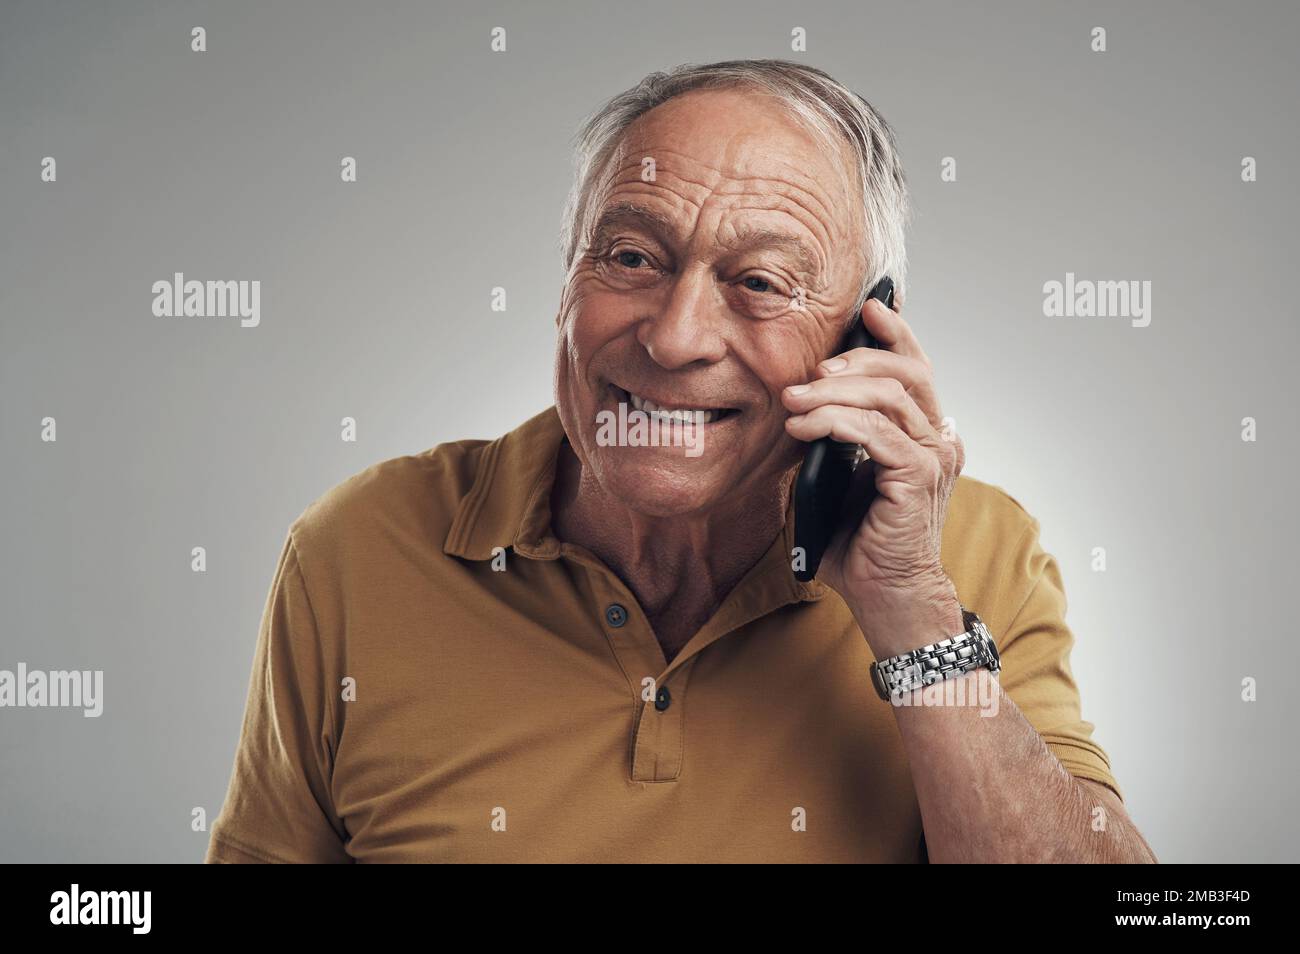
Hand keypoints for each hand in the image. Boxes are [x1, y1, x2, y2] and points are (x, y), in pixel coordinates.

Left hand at [782, 292, 964, 654]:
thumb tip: (800, 401)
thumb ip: (833, 438)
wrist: (884, 595)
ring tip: (793, 398)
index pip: (916, 371)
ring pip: (889, 397)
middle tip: (814, 364)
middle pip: (909, 372)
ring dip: (834, 390)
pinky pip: (877, 433)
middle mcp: (939, 441)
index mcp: (925, 435)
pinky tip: (804, 425)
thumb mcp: (837, 478)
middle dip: (859, 356)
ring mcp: (934, 458)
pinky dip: (836, 421)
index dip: (897, 335)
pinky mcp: (918, 478)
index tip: (870, 309)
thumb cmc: (860, 543)